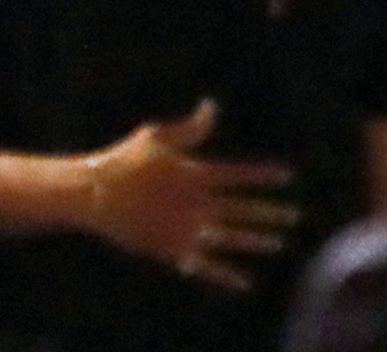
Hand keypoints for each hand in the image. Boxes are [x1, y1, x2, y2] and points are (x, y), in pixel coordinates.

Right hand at [81, 101, 301, 290]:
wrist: (91, 196)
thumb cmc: (122, 161)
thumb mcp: (157, 137)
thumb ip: (191, 127)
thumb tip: (213, 105)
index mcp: (195, 176)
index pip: (240, 175)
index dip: (264, 175)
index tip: (288, 175)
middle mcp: (195, 205)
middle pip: (241, 210)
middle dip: (270, 213)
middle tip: (295, 216)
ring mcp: (184, 231)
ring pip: (229, 239)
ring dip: (255, 241)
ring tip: (279, 243)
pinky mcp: (171, 252)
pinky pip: (205, 267)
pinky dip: (226, 275)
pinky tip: (246, 282)